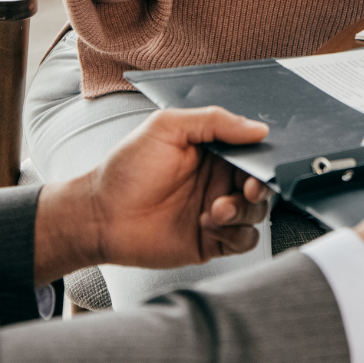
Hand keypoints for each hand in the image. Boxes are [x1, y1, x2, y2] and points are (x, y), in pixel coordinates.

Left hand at [33, 107, 271, 282]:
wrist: (101, 215)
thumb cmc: (127, 169)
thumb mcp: (167, 127)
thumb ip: (214, 121)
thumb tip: (257, 128)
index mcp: (212, 151)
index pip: (251, 152)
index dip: (262, 158)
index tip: (260, 163)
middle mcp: (218, 180)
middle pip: (260, 184)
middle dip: (259, 187)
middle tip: (247, 189)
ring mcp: (216, 212)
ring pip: (256, 213)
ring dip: (243, 212)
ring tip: (215, 210)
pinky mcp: (212, 241)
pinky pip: (244, 240)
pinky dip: (236, 233)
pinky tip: (209, 225)